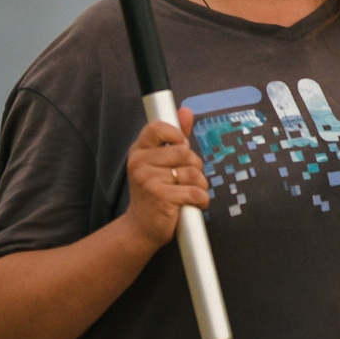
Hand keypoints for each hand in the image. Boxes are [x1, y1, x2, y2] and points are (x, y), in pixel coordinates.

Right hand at [122, 119, 209, 249]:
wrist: (142, 228)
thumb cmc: (155, 192)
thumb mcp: (160, 162)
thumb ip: (175, 137)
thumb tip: (185, 110)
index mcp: (139, 151)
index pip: (156, 127)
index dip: (176, 133)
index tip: (181, 146)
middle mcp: (139, 164)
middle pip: (184, 151)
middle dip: (195, 166)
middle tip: (185, 178)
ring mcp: (148, 180)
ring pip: (193, 173)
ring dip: (200, 185)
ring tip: (188, 192)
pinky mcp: (161, 197)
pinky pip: (195, 192)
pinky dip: (201, 199)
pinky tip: (193, 203)